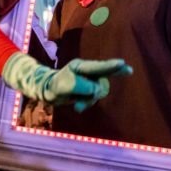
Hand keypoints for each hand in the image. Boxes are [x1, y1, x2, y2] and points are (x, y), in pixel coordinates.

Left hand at [2, 52, 132, 112]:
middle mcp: (88, 72)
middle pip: (103, 81)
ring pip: (100, 91)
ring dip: (90, 100)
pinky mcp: (88, 89)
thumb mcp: (65, 86)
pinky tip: (78, 107)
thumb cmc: (54, 85)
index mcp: (81, 66)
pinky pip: (95, 97)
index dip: (111, 66)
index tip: (123, 64)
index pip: (98, 67)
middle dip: (97, 92)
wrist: (48, 91)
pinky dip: (87, 103)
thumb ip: (82, 86)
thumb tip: (97, 90)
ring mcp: (89, 80)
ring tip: (77, 106)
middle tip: (90, 98)